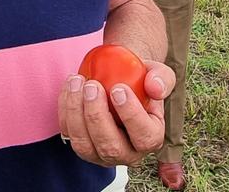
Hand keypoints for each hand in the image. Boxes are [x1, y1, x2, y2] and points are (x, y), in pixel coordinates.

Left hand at [57, 60, 173, 165]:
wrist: (122, 79)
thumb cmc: (141, 80)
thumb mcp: (159, 73)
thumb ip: (162, 79)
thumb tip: (155, 88)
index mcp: (151, 139)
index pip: (144, 137)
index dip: (131, 115)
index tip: (118, 89)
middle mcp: (126, 153)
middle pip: (110, 147)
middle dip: (97, 116)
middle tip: (93, 86)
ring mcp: (100, 153)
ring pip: (84, 145)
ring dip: (76, 113)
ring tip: (78, 82)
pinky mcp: (81, 146)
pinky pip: (68, 133)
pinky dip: (65, 109)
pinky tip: (70, 87)